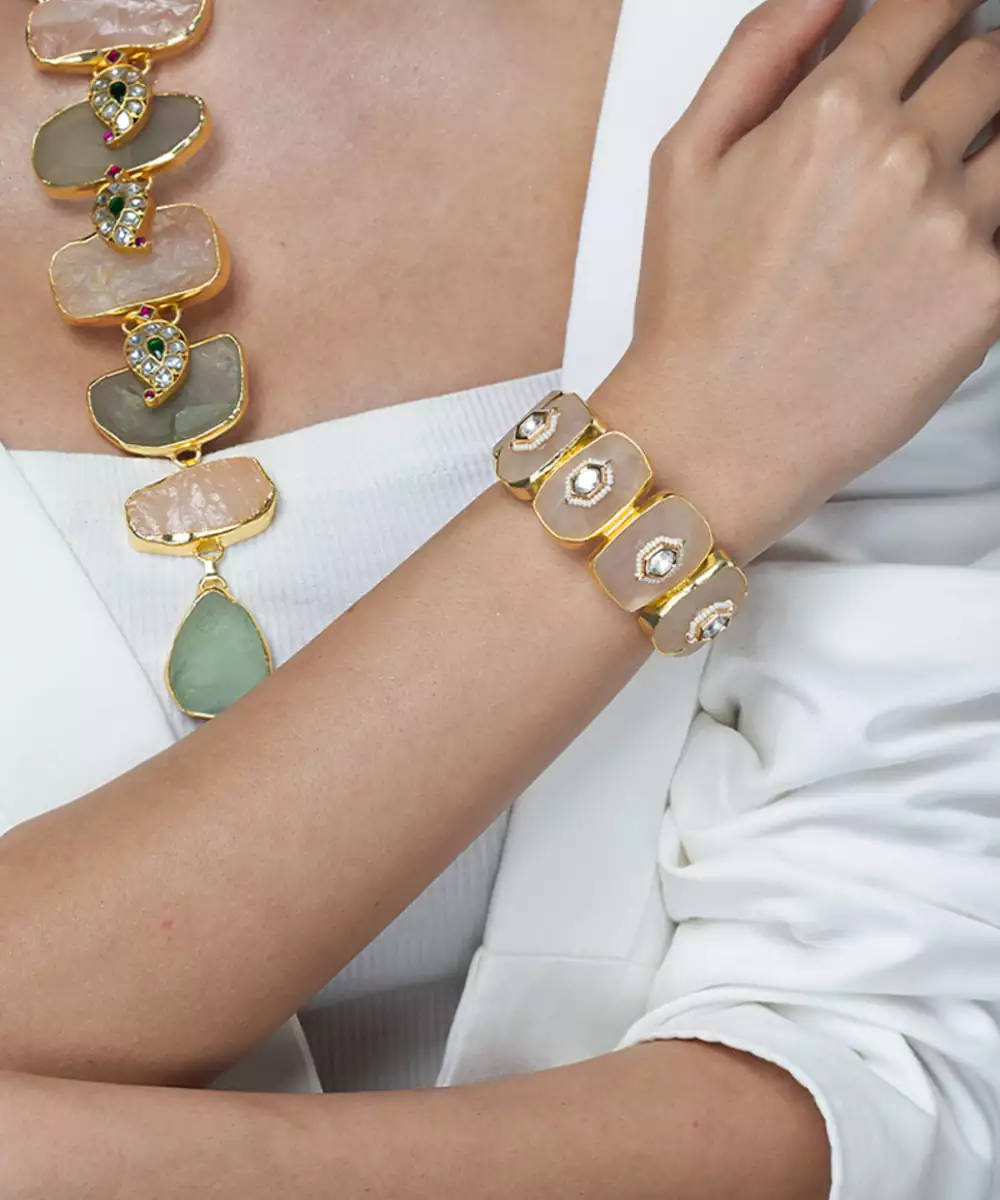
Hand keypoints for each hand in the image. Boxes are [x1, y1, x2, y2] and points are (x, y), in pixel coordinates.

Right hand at [601, 0, 999, 561]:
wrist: (716, 435)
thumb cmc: (693, 310)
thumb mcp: (684, 159)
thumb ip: (759, 48)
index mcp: (831, 111)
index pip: (931, 5)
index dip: (935, 14)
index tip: (934, 29)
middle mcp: (903, 158)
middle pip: (991, 63)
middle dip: (964, 81)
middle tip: (926, 130)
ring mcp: (955, 230)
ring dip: (986, 153)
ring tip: (927, 204)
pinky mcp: (987, 300)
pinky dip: (988, 232)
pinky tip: (934, 262)